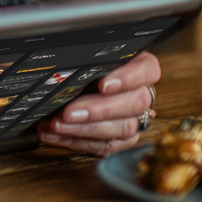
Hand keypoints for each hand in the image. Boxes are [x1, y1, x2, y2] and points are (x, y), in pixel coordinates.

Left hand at [36, 50, 160, 155]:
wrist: (67, 86)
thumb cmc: (77, 68)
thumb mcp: (81, 55)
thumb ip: (84, 56)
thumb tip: (66, 57)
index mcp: (137, 66)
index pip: (147, 69)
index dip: (129, 78)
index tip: (104, 85)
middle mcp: (140, 93)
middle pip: (135, 103)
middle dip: (98, 110)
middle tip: (68, 112)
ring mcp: (134, 119)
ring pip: (122, 128)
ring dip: (84, 129)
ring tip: (56, 125)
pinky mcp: (121, 140)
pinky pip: (106, 146)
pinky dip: (77, 141)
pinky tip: (55, 134)